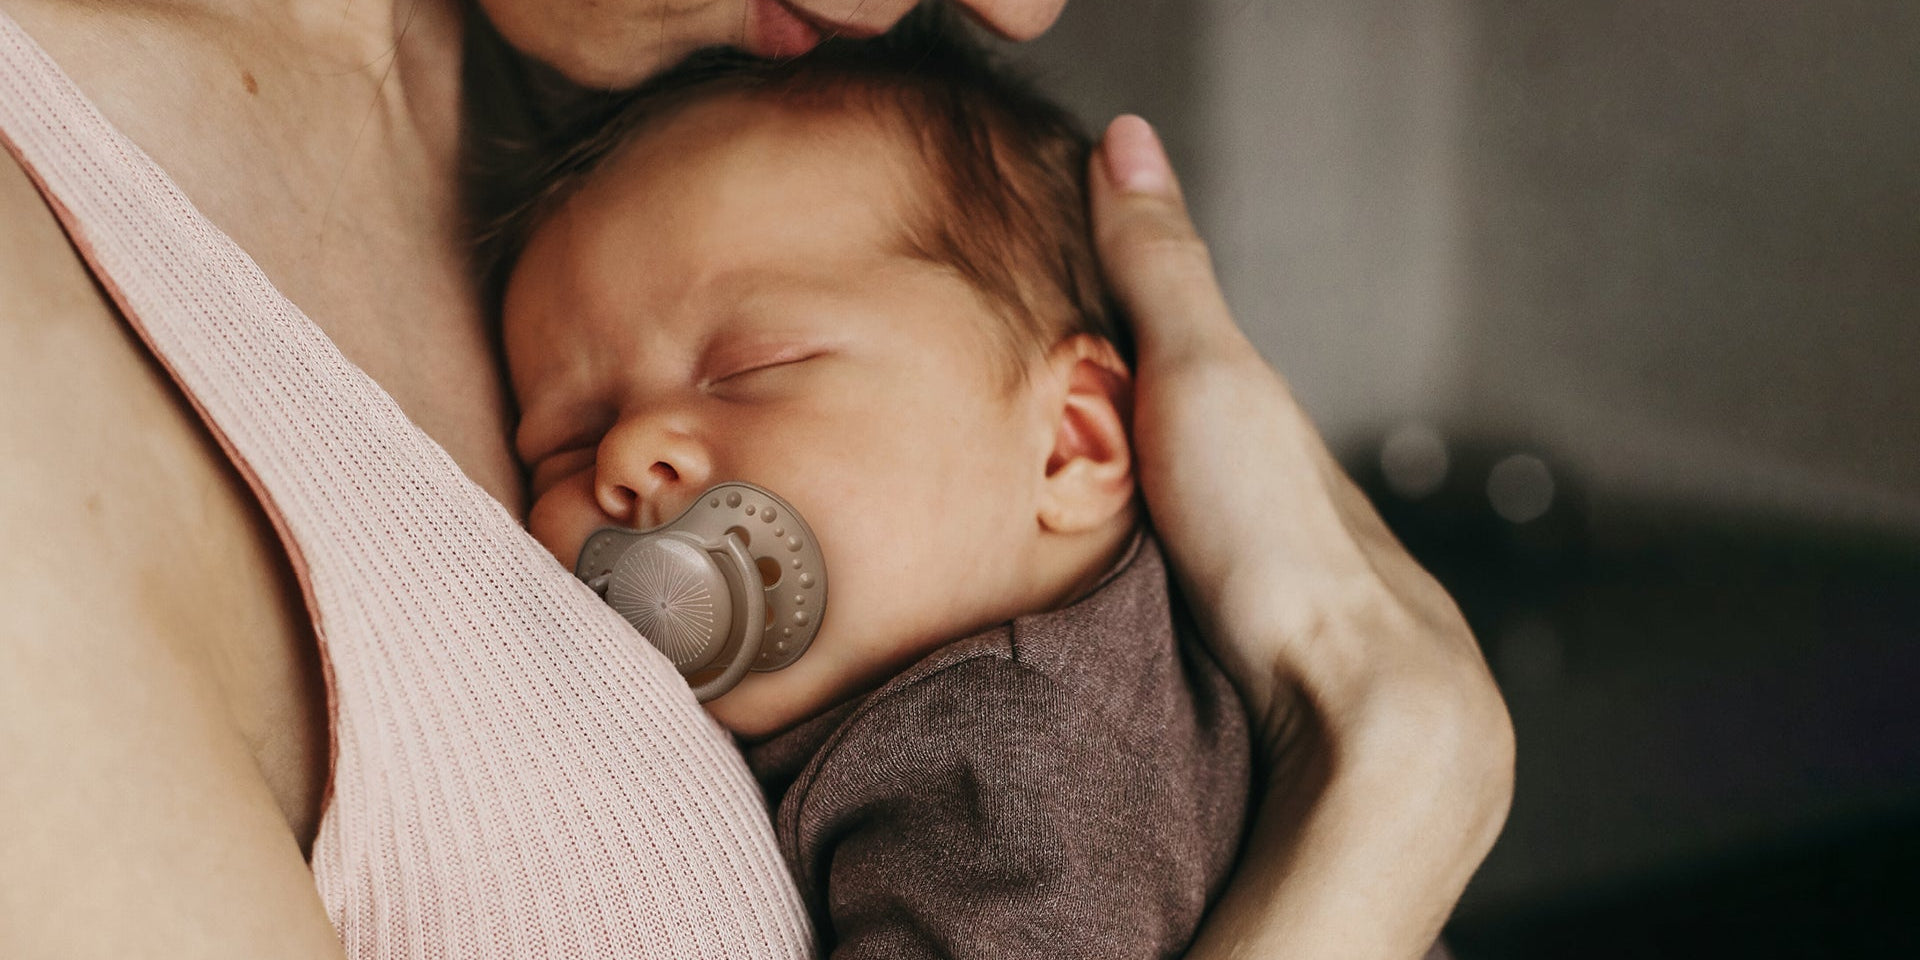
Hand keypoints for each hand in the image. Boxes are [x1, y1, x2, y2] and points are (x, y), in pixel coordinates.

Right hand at [1090, 116, 1515, 958]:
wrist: (1364, 718)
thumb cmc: (1285, 548)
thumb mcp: (1205, 380)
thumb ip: (1164, 276)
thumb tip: (1127, 139)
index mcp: (1284, 451)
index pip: (1208, 394)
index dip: (1140, 370)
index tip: (1070, 363)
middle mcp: (1307, 531)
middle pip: (1216, 495)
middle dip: (1153, 485)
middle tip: (1061, 481)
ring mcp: (1304, 626)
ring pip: (1223, 583)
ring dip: (1166, 576)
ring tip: (1082, 580)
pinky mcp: (1280, 708)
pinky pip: (1220, 656)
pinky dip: (1181, 643)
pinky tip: (1147, 663)